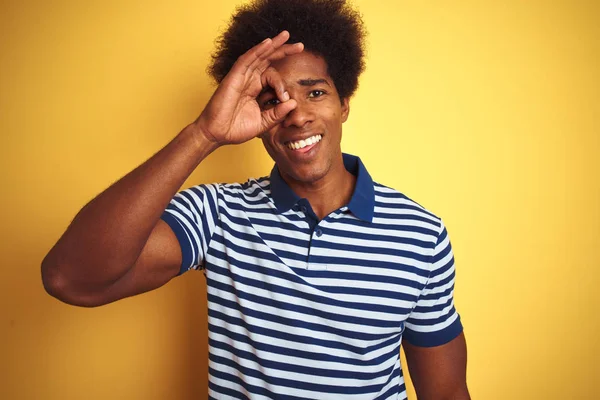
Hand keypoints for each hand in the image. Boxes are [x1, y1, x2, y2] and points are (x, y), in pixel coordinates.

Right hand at [194, 31, 303, 145]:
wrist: (217, 134)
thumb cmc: (236, 129)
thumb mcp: (263, 123)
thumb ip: (277, 114)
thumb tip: (293, 103)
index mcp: (256, 89)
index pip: (273, 77)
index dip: (282, 85)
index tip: (285, 98)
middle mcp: (250, 79)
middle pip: (268, 59)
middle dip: (284, 51)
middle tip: (301, 46)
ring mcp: (242, 77)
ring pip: (259, 55)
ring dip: (273, 45)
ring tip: (286, 35)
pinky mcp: (233, 77)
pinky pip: (246, 60)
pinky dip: (257, 50)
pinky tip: (268, 43)